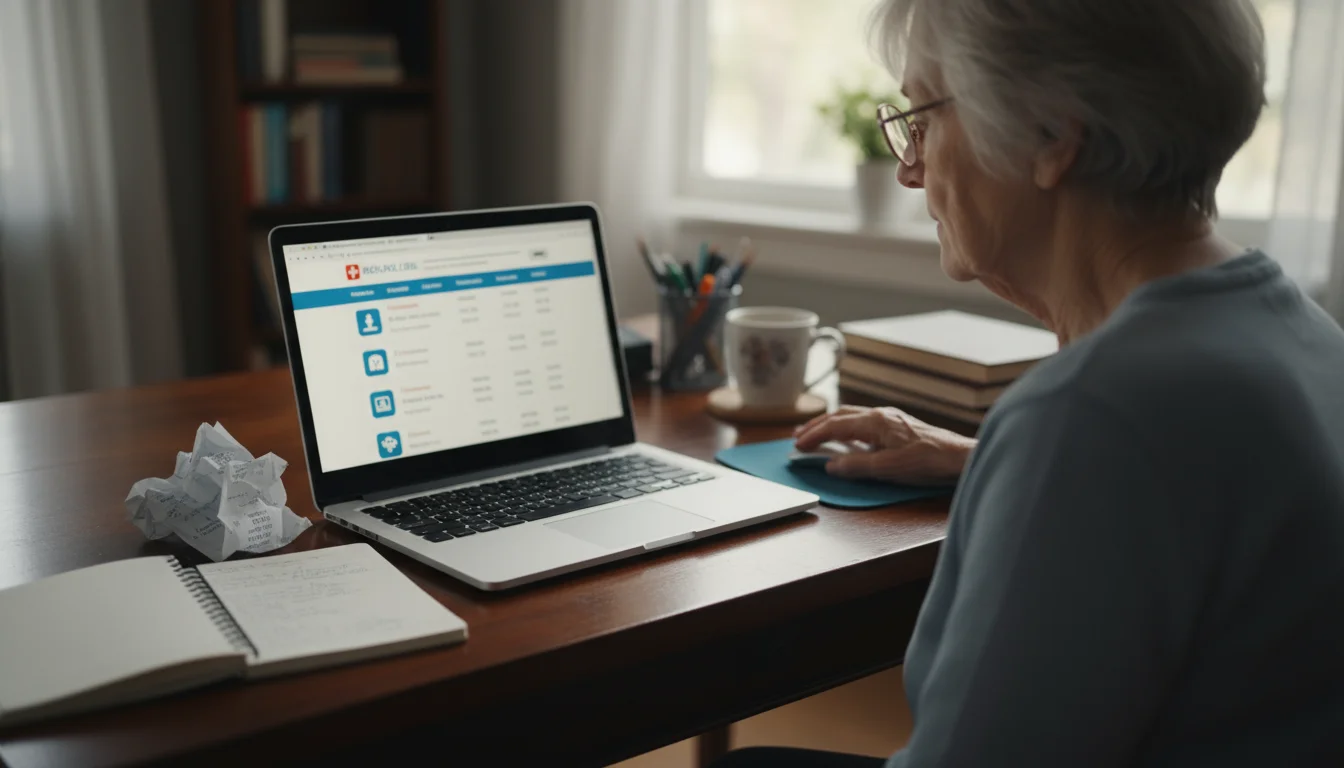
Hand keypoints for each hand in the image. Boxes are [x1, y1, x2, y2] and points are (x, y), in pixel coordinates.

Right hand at [793, 406, 975, 484]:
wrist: (958, 456)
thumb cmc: (927, 462)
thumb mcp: (887, 469)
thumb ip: (856, 466)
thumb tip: (830, 465)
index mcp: (874, 422)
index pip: (834, 426)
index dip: (813, 437)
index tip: (797, 447)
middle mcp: (879, 414)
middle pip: (839, 416)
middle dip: (816, 426)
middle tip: (797, 437)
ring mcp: (889, 417)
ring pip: (850, 415)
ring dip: (829, 424)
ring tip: (814, 432)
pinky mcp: (897, 423)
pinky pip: (862, 419)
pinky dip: (845, 425)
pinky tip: (846, 434)